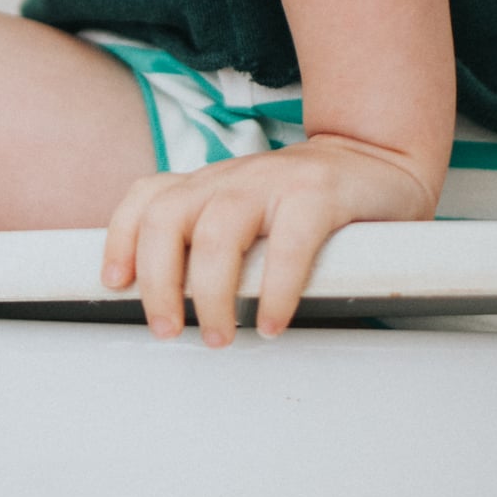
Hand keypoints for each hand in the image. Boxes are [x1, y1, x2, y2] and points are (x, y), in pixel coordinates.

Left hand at [100, 132, 438, 345]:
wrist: (381, 160)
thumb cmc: (309, 205)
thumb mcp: (247, 217)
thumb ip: (209, 244)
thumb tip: (169, 306)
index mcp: (209, 183)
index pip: (146, 199)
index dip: (121, 239)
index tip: (114, 285)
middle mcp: (232, 176)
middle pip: (168, 218)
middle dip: (158, 282)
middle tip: (168, 330)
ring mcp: (274, 179)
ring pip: (218, 232)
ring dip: (210, 294)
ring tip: (220, 336)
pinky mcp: (320, 191)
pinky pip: (289, 243)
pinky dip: (276, 290)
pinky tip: (273, 322)